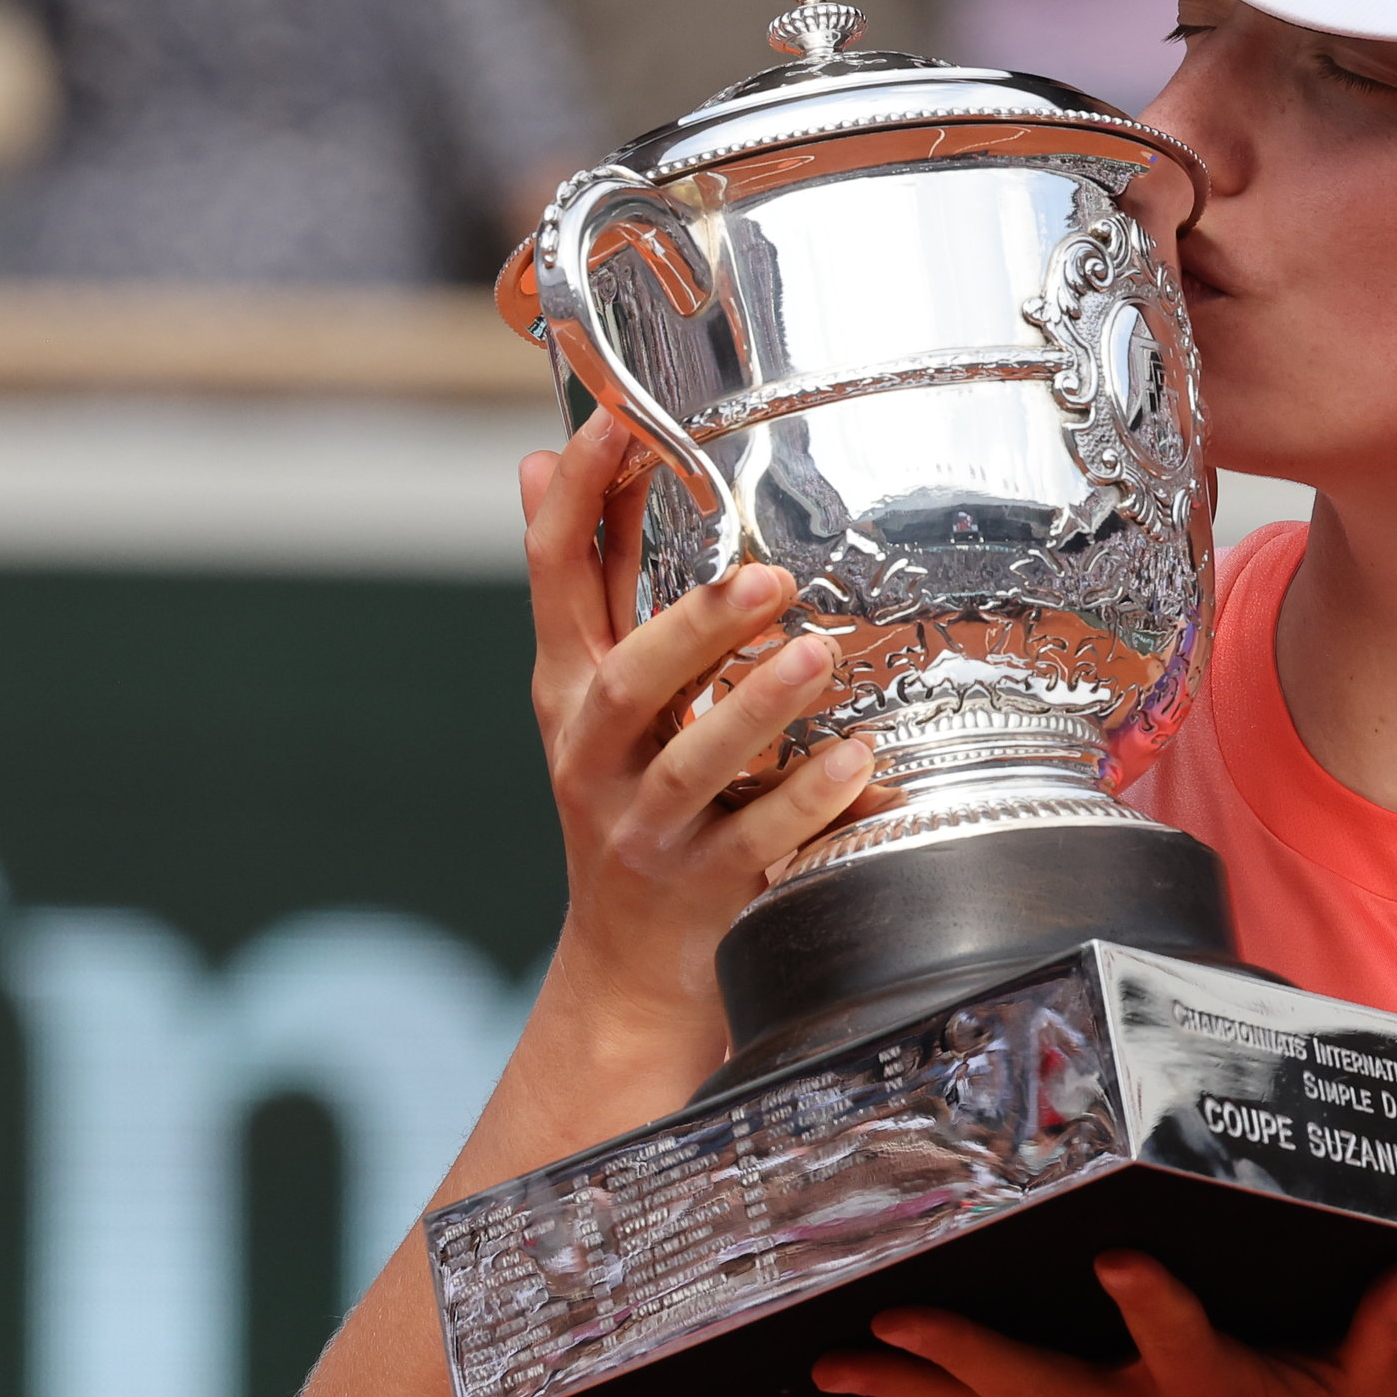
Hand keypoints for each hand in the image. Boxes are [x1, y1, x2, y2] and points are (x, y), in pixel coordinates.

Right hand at [519, 413, 881, 1068]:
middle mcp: (593, 754)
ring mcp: (644, 827)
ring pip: (693, 763)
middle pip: (628, 679)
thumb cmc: (624, 804)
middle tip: (767, 577)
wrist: (629, 970)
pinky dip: (809, 799)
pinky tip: (859, 760)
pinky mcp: (702, 887)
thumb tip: (538, 462)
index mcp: (568, 691)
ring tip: (819, 655)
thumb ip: (588, 584)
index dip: (576, 500)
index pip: (554, 579)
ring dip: (757, 707)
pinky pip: (760, 839)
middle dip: (694, 624)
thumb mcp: (589, 698)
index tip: (613, 426)